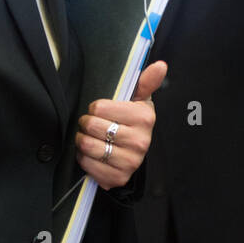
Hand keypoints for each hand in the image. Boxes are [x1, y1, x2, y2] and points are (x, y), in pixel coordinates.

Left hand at [75, 60, 165, 189]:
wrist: (134, 155)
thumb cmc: (133, 123)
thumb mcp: (139, 101)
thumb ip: (146, 82)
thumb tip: (161, 65)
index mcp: (144, 118)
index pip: (99, 107)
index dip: (95, 108)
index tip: (101, 112)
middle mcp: (140, 141)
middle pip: (92, 126)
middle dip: (86, 125)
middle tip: (92, 126)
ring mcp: (130, 161)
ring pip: (87, 146)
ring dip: (82, 142)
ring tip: (90, 138)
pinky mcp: (118, 177)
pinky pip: (87, 164)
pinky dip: (84, 158)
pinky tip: (93, 154)